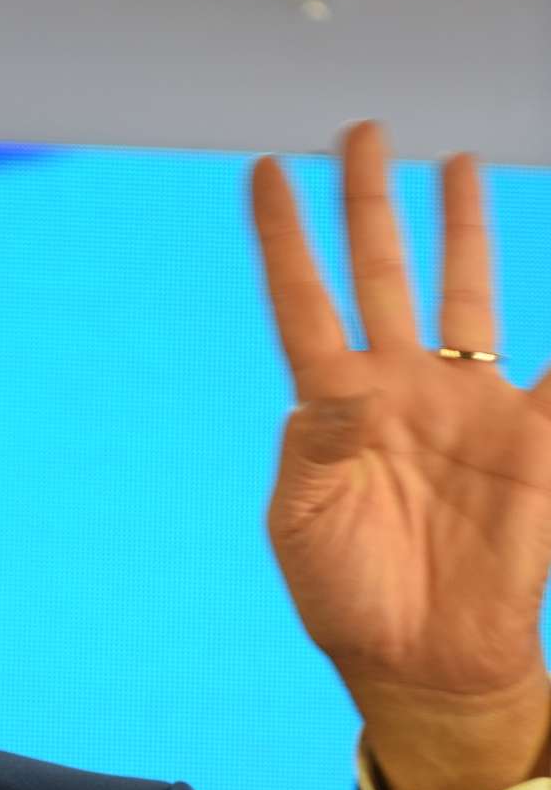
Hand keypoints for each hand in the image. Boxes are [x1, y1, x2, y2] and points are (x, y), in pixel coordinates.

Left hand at [252, 122, 550, 789]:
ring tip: (454, 163)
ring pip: (466, 293)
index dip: (284, 239)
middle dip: (373, 203)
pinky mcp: (531, 434)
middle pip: (383, 273)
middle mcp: (398, 388)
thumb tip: (337, 389)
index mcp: (333, 407)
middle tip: (363, 132)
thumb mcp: (303, 525)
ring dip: (461, 231)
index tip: (264, 172)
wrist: (423, 657)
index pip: (303, 302)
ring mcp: (466, 404)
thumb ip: (316, 452)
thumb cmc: (345, 594)